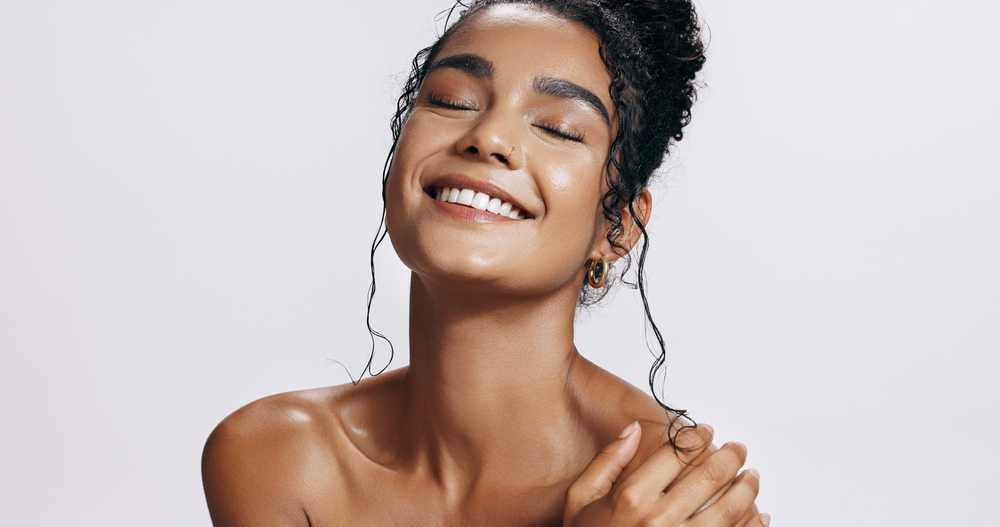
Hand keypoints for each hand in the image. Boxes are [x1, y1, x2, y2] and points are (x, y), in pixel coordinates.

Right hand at [563, 422, 769, 526]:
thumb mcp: (581, 500)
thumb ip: (606, 462)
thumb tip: (633, 429)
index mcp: (630, 498)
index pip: (675, 453)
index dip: (696, 436)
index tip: (705, 431)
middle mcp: (658, 520)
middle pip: (709, 475)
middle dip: (730, 456)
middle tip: (737, 449)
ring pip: (730, 507)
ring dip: (747, 487)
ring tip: (751, 476)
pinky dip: (753, 526)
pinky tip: (759, 515)